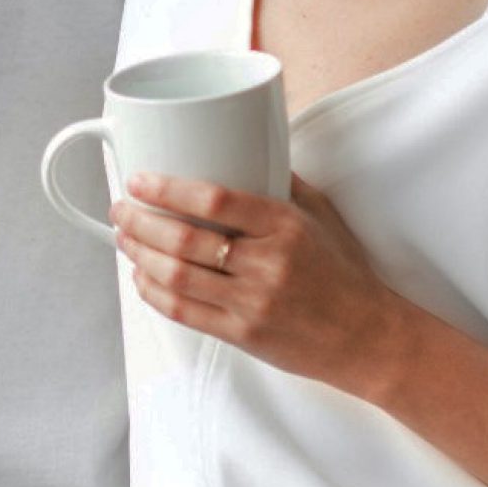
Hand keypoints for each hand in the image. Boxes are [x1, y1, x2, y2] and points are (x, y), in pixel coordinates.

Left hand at [112, 175, 415, 398]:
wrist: (367, 337)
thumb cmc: (344, 272)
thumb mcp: (321, 216)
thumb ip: (282, 184)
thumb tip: (247, 149)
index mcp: (284, 226)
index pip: (214, 201)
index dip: (167, 189)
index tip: (139, 180)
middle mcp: (266, 264)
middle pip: (184, 240)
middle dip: (140, 222)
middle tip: (120, 209)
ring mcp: (252, 303)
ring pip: (176, 276)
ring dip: (140, 255)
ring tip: (124, 238)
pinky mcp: (242, 335)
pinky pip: (184, 313)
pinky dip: (154, 293)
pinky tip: (142, 277)